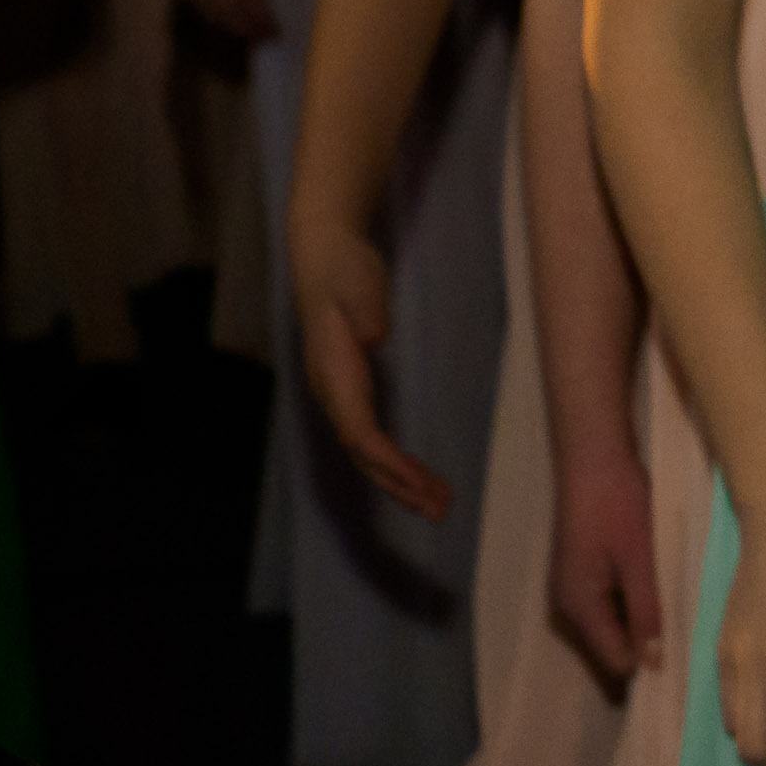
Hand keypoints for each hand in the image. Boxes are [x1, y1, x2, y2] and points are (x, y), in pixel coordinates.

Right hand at [169, 0, 293, 39]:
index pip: (249, 0)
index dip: (261, 20)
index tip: (275, 33)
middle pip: (223, 6)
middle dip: (243, 25)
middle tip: (260, 37)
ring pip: (202, 1)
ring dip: (221, 19)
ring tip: (240, 28)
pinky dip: (200, 3)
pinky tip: (211, 7)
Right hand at [288, 207, 453, 517]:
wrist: (324, 256)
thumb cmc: (343, 269)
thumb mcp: (357, 281)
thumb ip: (365, 306)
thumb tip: (375, 335)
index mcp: (333, 374)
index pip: (356, 429)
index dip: (383, 458)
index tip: (413, 479)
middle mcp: (334, 393)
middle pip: (364, 453)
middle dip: (398, 484)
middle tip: (440, 509)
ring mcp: (343, 395)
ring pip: (369, 452)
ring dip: (401, 482)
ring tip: (441, 506)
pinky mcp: (356, 392)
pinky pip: (375, 439)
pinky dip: (398, 462)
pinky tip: (422, 478)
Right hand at [550, 436, 666, 682]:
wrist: (593, 459)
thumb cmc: (619, 506)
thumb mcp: (640, 561)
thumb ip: (646, 612)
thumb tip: (652, 664)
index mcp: (579, 607)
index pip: (613, 660)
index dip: (647, 666)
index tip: (683, 663)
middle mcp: (567, 606)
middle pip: (609, 646)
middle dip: (644, 647)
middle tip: (687, 641)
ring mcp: (570, 589)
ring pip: (610, 624)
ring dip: (639, 623)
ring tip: (677, 617)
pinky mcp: (579, 572)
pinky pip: (607, 603)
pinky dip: (630, 603)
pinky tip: (656, 591)